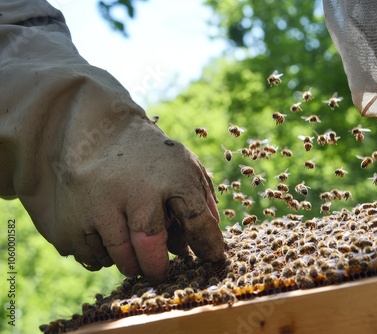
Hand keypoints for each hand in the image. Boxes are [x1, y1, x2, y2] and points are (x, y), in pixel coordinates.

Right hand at [48, 117, 224, 283]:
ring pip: (119, 255)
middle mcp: (134, 190)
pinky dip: (104, 255)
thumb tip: (210, 246)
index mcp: (171, 177)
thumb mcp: (185, 167)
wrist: (100, 132)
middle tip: (160, 274)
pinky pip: (92, 255)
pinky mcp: (71, 217)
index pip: (195, 220)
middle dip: (157, 267)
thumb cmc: (152, 159)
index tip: (211, 258)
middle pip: (149, 245)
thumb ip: (201, 202)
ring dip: (130, 263)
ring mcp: (99, 203)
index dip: (206, 244)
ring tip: (134, 252)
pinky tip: (108, 236)